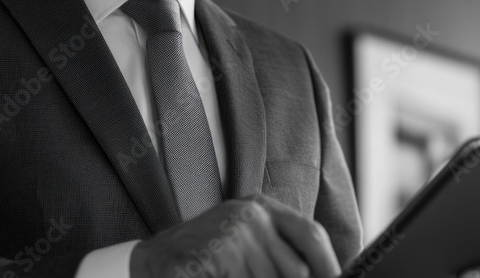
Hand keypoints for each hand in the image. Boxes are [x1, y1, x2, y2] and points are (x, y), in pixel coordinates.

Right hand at [129, 195, 341, 277]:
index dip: (328, 265)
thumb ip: (280, 253)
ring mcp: (226, 235)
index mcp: (260, 208)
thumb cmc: (208, 256)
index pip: (310, 234)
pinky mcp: (206, 257)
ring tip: (228, 275)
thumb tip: (329, 273)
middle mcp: (247, 216)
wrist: (151, 262)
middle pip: (296, 270)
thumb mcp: (247, 242)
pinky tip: (217, 277)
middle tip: (251, 276)